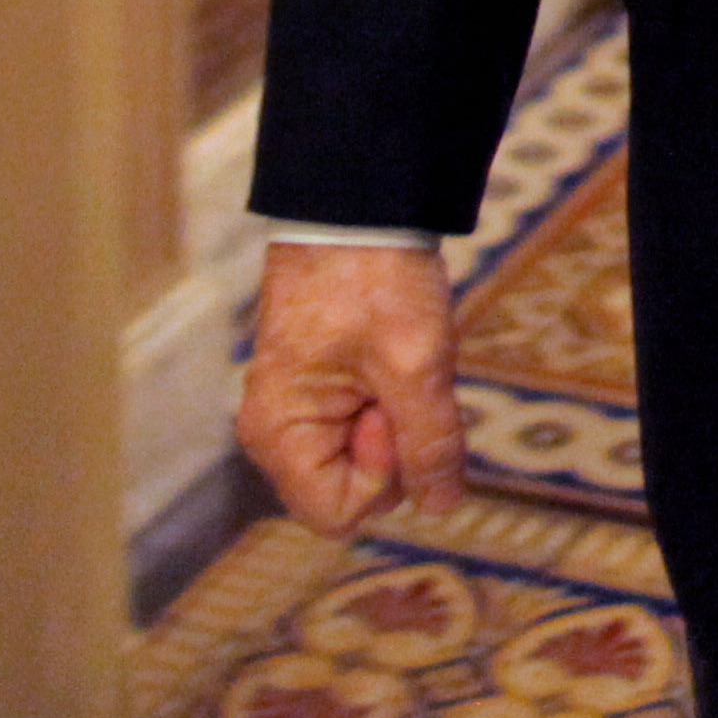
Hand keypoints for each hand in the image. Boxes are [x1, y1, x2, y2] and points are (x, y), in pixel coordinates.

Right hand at [238, 240, 465, 532]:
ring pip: (365, 460)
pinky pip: (364, 427)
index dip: (384, 475)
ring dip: (397, 422)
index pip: (339, 513)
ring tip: (395, 362)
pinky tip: (392, 360)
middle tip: (397, 377)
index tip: (391, 409)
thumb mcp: (416, 363)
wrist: (356, 203)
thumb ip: (430, 443)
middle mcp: (276, 434)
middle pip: (352, 492)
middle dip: (393, 446)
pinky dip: (390, 402)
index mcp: (279, 433)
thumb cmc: (374, 277)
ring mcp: (295, 413)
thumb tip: (441, 507)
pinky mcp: (317, 393)